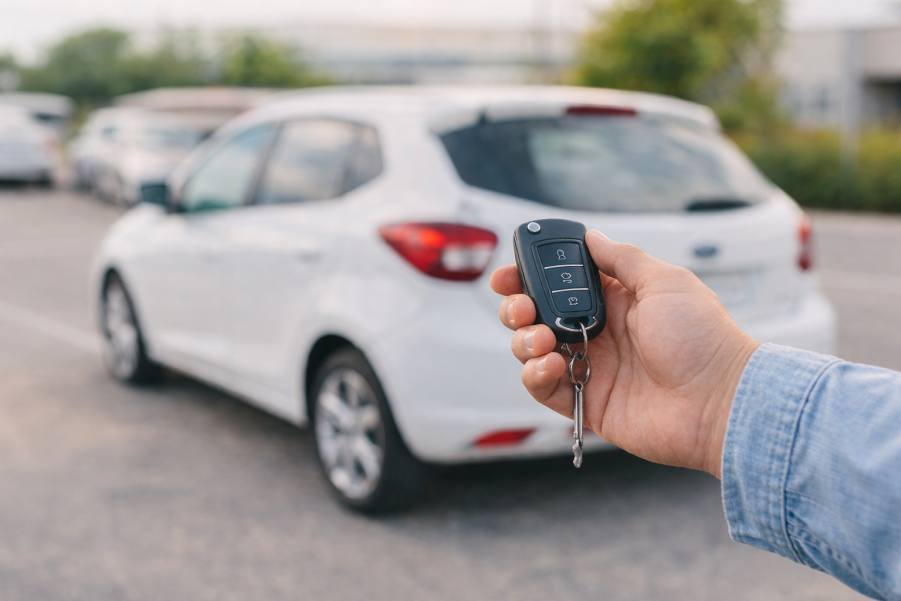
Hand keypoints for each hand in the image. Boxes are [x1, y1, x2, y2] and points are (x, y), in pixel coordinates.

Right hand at [490, 231, 759, 477]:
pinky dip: (534, 376)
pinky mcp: (587, 402)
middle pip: (537, 316)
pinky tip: (548, 365)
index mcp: (615, 300)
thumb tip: (589, 236)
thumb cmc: (702, 337)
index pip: (559, 284)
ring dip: (524, 341)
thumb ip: (621, 259)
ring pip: (532, 351)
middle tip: (521, 308)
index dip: (529, 278)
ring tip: (543, 339)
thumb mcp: (664, 281)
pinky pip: (543, 389)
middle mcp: (598, 332)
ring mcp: (591, 368)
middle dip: (517, 308)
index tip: (507, 275)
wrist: (721, 401)